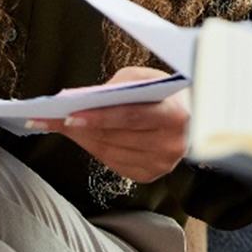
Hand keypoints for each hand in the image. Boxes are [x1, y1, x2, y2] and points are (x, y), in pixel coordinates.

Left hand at [29, 66, 188, 182]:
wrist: (197, 118)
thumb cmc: (168, 93)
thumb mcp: (149, 77)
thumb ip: (122, 85)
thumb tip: (86, 99)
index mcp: (177, 115)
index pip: (131, 116)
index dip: (99, 116)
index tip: (69, 115)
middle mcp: (173, 144)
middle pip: (116, 136)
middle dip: (82, 127)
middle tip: (53, 118)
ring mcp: (163, 164)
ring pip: (110, 152)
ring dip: (83, 138)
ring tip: (62, 124)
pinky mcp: (152, 175)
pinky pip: (114, 163)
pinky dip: (95, 148)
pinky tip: (84, 136)